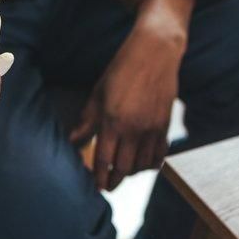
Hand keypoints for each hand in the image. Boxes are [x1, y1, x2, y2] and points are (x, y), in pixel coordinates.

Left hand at [70, 0, 193, 190]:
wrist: (155, 52)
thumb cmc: (122, 69)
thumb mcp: (98, 93)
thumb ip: (87, 120)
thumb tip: (73, 141)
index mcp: (113, 120)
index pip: (104, 159)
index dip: (98, 176)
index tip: (95, 186)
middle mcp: (134, 128)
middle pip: (124, 168)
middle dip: (114, 180)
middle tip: (108, 185)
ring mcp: (152, 128)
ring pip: (143, 165)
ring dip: (132, 173)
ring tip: (123, 173)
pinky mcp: (166, 125)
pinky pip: (160, 155)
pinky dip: (151, 164)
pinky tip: (143, 164)